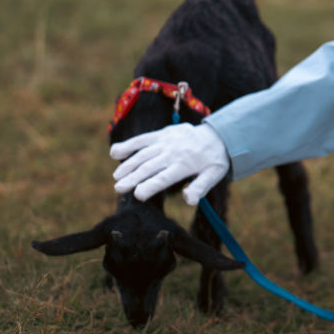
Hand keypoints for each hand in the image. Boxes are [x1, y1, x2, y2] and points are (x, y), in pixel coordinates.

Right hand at [111, 122, 229, 204]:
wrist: (218, 135)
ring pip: (143, 153)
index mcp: (186, 165)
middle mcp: (174, 152)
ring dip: (128, 165)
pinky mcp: (162, 133)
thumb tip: (188, 200)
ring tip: (116, 177)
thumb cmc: (213, 161)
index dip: (151, 186)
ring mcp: (166, 141)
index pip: (165, 178)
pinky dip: (129, 144)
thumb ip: (200, 188)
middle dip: (133, 177)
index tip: (138, 195)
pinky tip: (114, 153)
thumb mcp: (213, 176)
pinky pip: (143, 139)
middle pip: (150, 166)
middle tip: (118, 188)